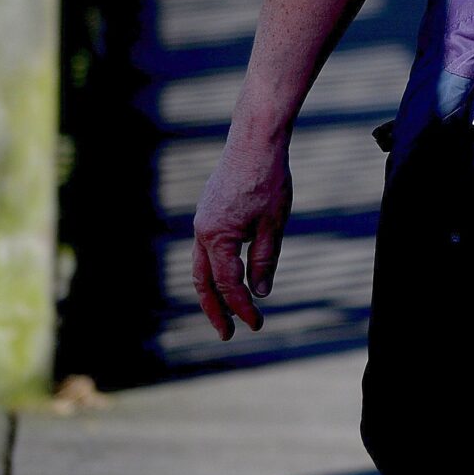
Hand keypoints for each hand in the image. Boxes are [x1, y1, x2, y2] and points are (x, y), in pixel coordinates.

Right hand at [192, 133, 292, 337]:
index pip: (229, 284)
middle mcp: (202, 232)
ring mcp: (202, 221)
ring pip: (200, 267)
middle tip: (228, 333)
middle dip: (215, 310)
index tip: (256, 324)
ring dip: (211, 291)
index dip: (242, 307)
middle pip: (203, 282)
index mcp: (217, 237)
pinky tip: (228, 274)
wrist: (254, 141)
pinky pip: (205, 249)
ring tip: (225, 311)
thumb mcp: (274, 223)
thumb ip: (265, 259)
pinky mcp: (208, 212)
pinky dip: (213, 269)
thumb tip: (260, 293)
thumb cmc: (268, 179)